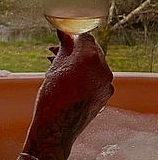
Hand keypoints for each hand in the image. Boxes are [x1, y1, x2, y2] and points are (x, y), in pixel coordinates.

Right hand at [24, 31, 113, 159]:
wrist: (57, 126)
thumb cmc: (52, 96)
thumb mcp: (55, 67)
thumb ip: (64, 47)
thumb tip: (64, 33)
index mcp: (90, 58)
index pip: (85, 37)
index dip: (73, 36)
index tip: (64, 37)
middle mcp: (103, 69)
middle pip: (92, 51)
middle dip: (75, 50)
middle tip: (57, 51)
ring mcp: (107, 84)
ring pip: (93, 65)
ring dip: (78, 63)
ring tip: (59, 66)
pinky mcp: (105, 95)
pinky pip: (96, 79)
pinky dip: (84, 76)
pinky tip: (68, 79)